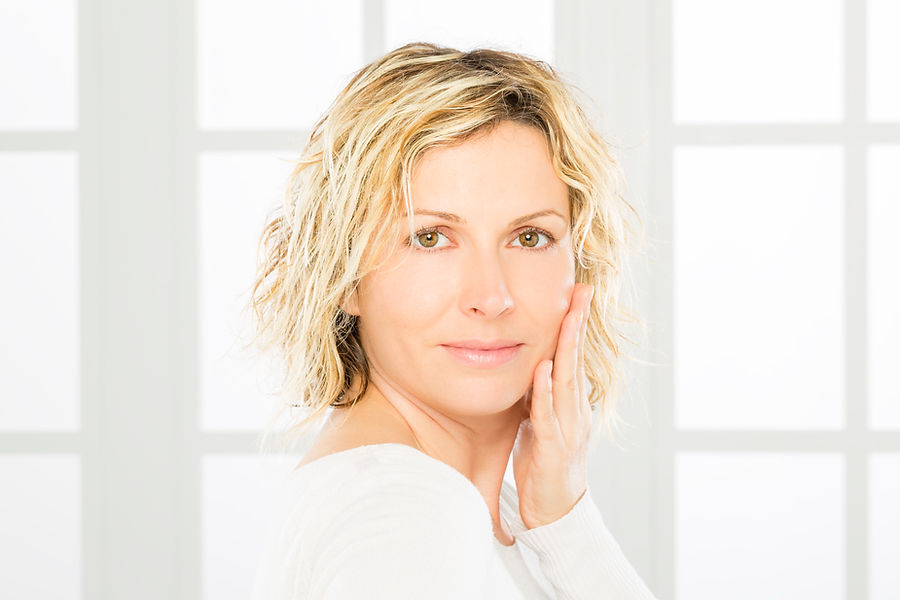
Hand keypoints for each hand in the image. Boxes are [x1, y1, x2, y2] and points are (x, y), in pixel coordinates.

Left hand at [513, 282, 594, 529]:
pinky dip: (544, 392)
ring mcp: (567, 429)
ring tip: (567, 318)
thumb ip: (537, 395)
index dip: (575, 326)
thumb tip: (529, 367)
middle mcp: (574, 411)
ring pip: (567, 382)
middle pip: (576, 361)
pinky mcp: (551, 449)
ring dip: (566, 349)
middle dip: (577, 325)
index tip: (576, 294)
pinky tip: (542, 370)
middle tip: (581, 292)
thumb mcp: (539, 422)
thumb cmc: (544, 464)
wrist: (555, 512)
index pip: (574, 357)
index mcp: (571, 404)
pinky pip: (547, 417)